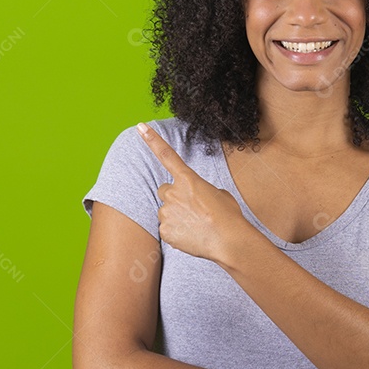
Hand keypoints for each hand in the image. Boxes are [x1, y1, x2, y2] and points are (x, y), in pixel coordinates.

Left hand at [137, 122, 250, 261]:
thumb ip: (200, 190)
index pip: (167, 155)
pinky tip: (191, 235)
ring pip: (166, 211)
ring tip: (196, 225)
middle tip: (193, 209)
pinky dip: (176, 231)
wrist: (228, 240)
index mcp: (188, 179)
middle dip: (174, 197)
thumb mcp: (218, 194)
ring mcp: (166, 212)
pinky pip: (166, 228)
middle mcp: (173, 193)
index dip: (152, 140)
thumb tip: (194, 198)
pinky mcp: (164, 230)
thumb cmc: (228, 216)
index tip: (140, 127)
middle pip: (165, 191)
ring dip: (177, 215)